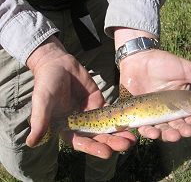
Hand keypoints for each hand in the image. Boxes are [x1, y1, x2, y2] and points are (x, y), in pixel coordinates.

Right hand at [26, 36, 135, 158]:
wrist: (58, 64)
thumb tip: (30, 143)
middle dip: (112, 142)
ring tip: (132, 138)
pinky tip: (130, 121)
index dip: (93, 148)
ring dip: (119, 132)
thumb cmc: (46, 82)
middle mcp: (80, 124)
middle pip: (98, 136)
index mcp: (66, 127)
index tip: (106, 152)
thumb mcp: (43, 100)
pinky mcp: (99, 102)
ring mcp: (91, 113)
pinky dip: (120, 117)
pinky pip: (111, 111)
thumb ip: (40, 120)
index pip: (80, 142)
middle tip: (126, 145)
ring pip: (107, 126)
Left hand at [119, 49, 190, 141]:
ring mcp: (155, 112)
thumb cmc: (163, 62)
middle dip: (183, 131)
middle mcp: (169, 109)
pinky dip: (149, 132)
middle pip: (178, 125)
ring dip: (168, 135)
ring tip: (172, 136)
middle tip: (186, 132)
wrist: (138, 59)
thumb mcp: (185, 70)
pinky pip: (145, 126)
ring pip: (163, 129)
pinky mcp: (141, 113)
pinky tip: (153, 132)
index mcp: (182, 100)